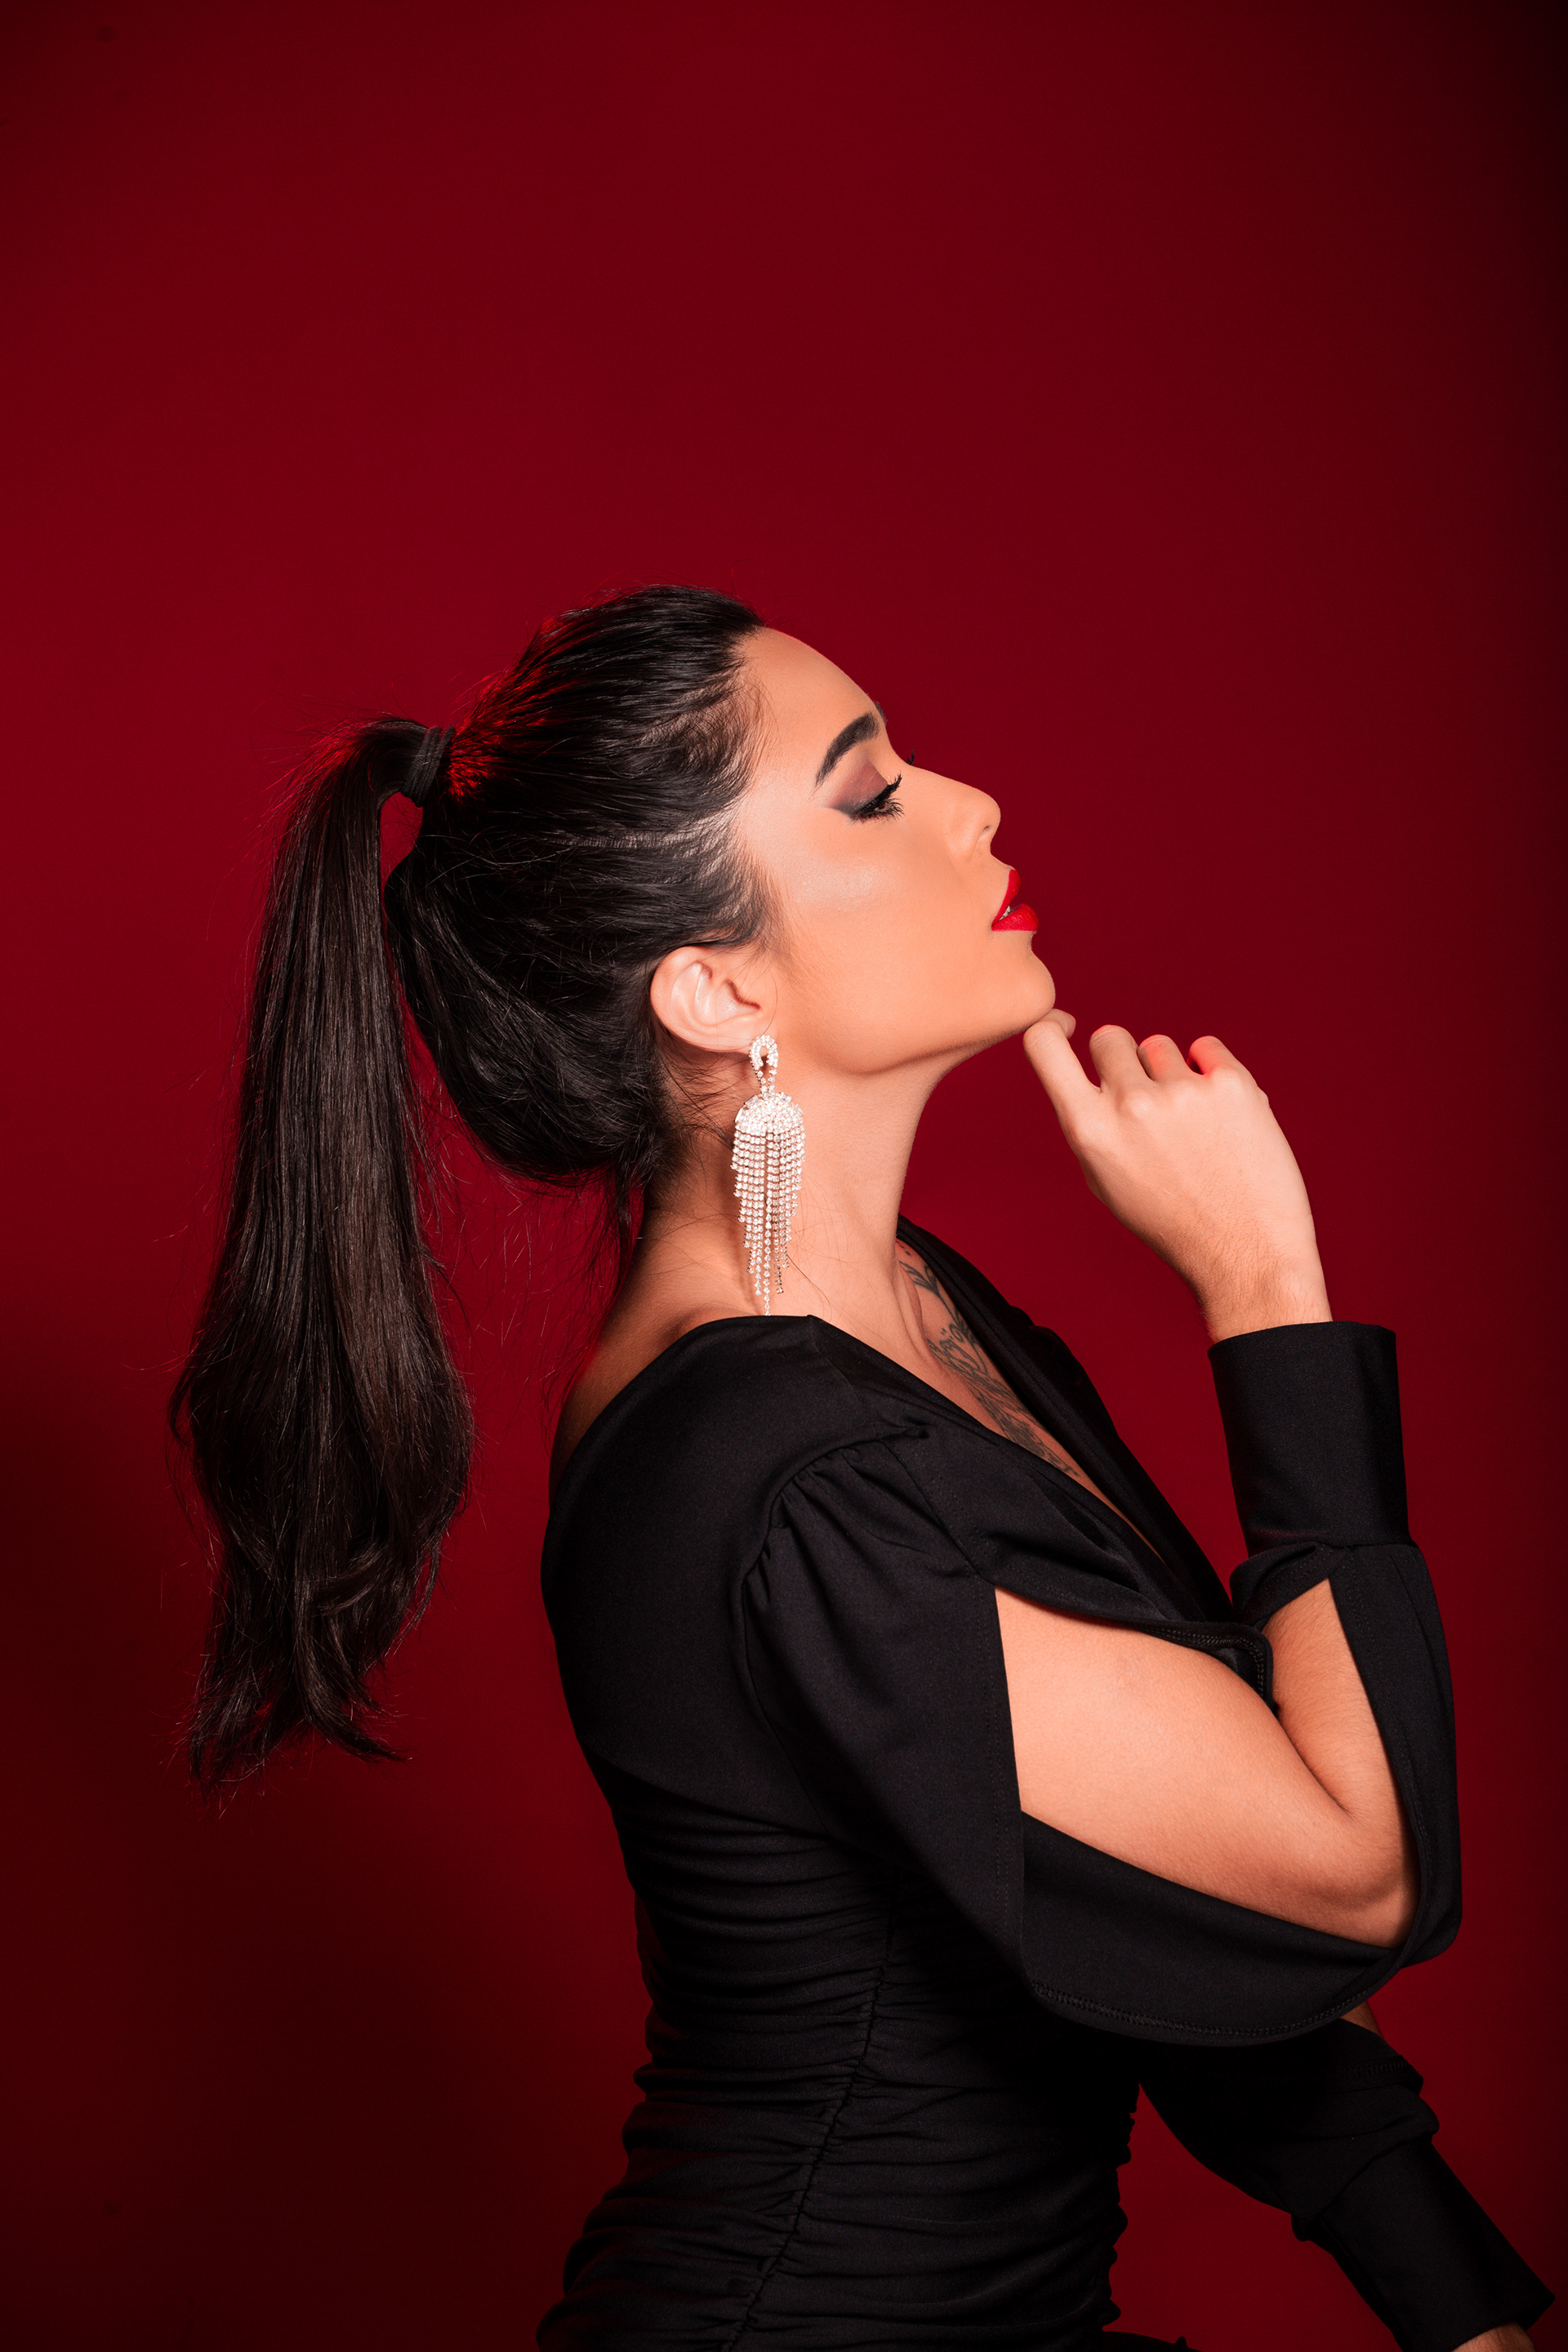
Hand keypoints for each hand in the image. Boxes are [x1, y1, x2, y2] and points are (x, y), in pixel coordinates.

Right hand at [1022, 1012, 1331, 1341]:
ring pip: (1160, 1046)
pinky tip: (1219, 1112)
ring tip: (1190, 1125)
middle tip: (1146, 1099)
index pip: (1043, 1044)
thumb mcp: (1105, 1181)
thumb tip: (1087, 1070)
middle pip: (1109, 1038)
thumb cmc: (1173, 1222)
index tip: (1066, 1025)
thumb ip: (1090, 1123)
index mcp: (1089, 1131)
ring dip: (1169, 1073)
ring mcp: (1183, 1091)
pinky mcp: (1232, 1084)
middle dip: (1122, 1060)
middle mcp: (1132, 1105)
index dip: (1051, 1025)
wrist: (1245, 1252)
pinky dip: (1211, 1072)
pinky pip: (1207, 1048)